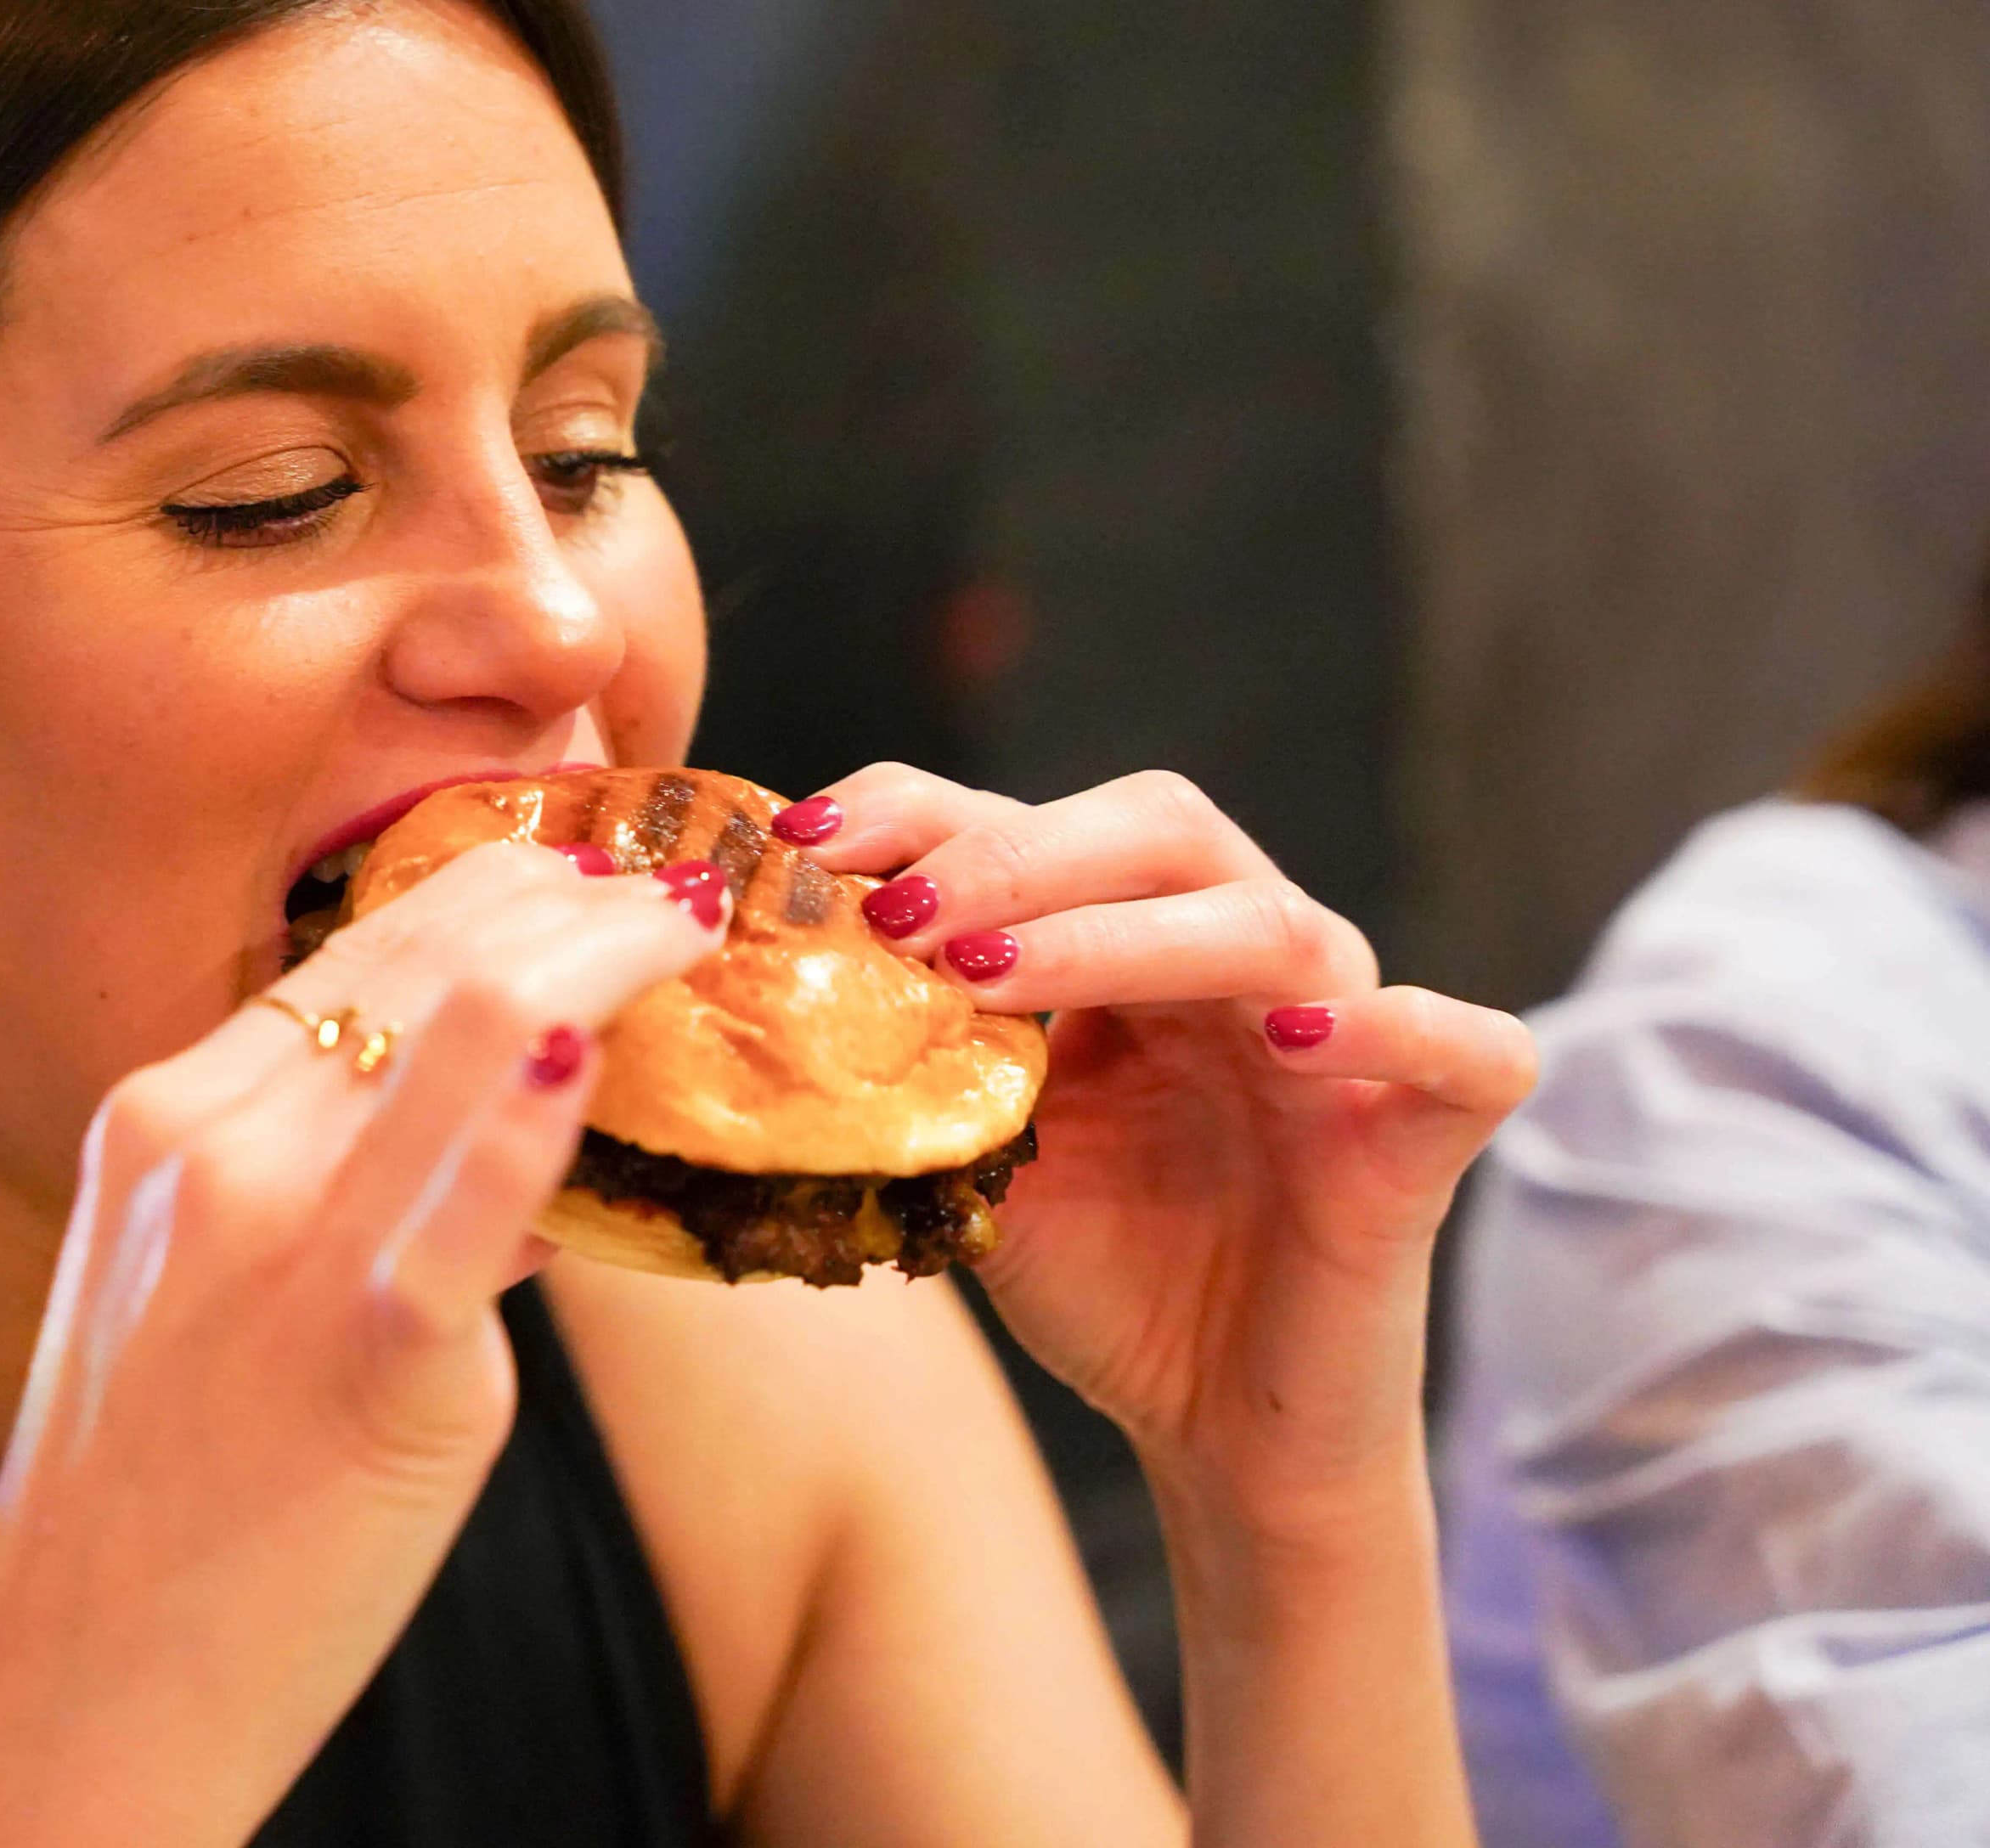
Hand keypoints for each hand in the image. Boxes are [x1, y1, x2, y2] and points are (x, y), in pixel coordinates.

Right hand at [0, 841, 719, 1846]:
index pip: (356, 937)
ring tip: (693, 929)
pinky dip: (557, 1094)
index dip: (495, 884)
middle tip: (677, 884)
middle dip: (569, 890)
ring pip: (469, 1014)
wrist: (76, 1685)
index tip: (592, 876)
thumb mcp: (191, 1286)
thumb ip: (320, 1186)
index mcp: (167, 1114)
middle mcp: (213, 1140)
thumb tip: (500, 1119)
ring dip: (606, 949)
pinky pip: (485, 1181)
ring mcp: (281, 1234)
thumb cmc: (159, 1496)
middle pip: (420, 943)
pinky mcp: (368, 1348)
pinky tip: (616, 1046)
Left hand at [792, 766, 1535, 1529]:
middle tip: (900, 914)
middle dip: (1017, 854)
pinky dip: (1393, 1025)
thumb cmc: (1108, 1275)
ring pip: (1272, 924)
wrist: (1220, 1427)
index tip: (807, 844)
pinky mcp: (1422, 1136)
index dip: (922, 813)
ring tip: (1000, 974)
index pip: (1033, 823)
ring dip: (1126, 935)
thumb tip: (777, 983)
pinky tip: (1294, 1034)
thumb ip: (914, 1069)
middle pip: (1160, 829)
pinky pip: (1464, 1050)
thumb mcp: (980, 1160)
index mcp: (1126, 943)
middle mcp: (1237, 961)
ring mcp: (1343, 1034)